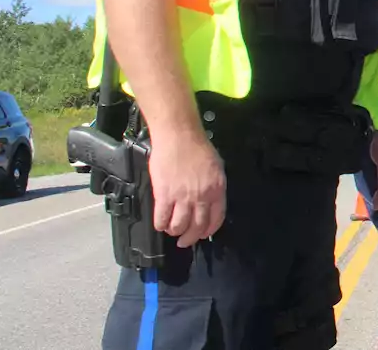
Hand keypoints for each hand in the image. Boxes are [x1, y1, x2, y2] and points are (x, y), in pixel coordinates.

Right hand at [149, 129, 225, 248]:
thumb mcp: (216, 166)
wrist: (178, 136)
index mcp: (217, 189)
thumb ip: (214, 185)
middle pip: (197, 226)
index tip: (203, 234)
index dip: (209, 230)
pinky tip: (160, 224)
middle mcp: (202, 196)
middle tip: (184, 241)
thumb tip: (209, 200)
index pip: (216, 218)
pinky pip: (161, 218)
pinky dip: (160, 225)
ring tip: (171, 230)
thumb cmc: (197, 147)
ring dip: (174, 231)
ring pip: (178, 226)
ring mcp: (182, 197)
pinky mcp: (164, 195)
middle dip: (190, 237)